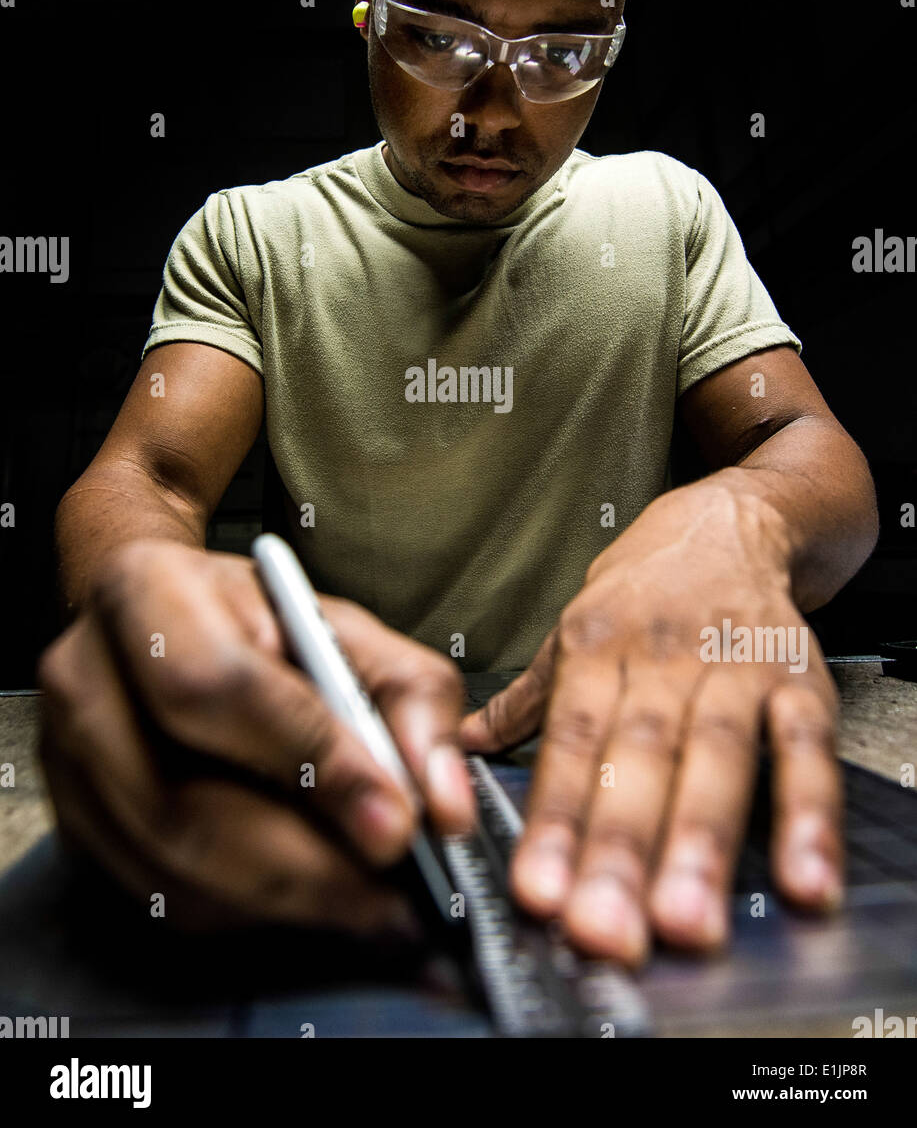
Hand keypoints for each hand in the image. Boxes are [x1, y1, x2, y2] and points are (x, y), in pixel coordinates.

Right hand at [37, 539, 474, 932]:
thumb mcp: (349, 626)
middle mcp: (86, 677)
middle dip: (305, 863)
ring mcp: (66, 759)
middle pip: (182, 801)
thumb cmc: (258, 621)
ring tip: (370, 904)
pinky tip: (308, 897)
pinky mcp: (77, 824)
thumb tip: (441, 803)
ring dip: (283, 901)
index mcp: (147, 593)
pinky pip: (163, 898)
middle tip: (394, 892)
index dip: (311, 761)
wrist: (166, 620)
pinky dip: (249, 912)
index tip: (396, 823)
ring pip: (172, 867)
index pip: (219, 688)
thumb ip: (411, 697)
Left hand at [460, 487, 842, 964]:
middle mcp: (660, 658)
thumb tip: (453, 750)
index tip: (538, 890)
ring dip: (698, 840)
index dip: (554, 819)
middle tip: (600, 926)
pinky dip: (808, 812)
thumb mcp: (575, 629)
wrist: (729, 522)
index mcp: (596, 648)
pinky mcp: (798, 676)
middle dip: (617, 846)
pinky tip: (803, 874)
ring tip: (683, 917)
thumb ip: (526, 699)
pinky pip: (805, 746)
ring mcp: (733, 666)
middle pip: (637, 757)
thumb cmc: (645, 587)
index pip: (571, 743)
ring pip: (715, 756)